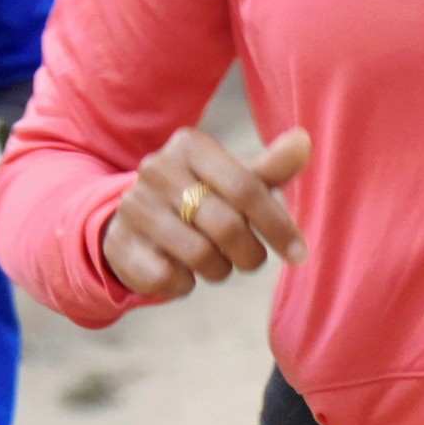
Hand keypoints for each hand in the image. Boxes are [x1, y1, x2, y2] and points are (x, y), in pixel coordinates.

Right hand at [100, 127, 310, 299]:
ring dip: (219, 270)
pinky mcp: (118, 244)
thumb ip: (270, 168)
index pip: (246, 187)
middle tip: (250, 260)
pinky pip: (168, 278)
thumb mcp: (235, 179)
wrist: (136, 219)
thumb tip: (305, 140)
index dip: (278, 225)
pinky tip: (182, 271)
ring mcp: (133, 206)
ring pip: (200, 256)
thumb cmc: (202, 195)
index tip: (299, 254)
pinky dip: (184, 284)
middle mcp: (157, 169)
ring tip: (216, 262)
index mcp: (190, 144)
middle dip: (250, 254)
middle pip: (227, 225)